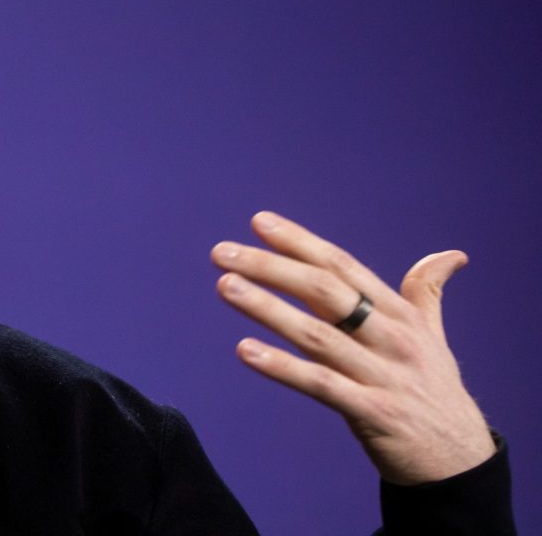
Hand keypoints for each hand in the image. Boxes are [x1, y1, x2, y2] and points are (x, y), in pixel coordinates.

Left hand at [211, 211, 493, 484]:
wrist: (461, 461)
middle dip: (271, 267)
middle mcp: (392, 338)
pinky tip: (245, 350)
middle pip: (325, 291)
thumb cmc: (436, 390)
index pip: (343, 267)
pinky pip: (321, 385)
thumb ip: (427, 292)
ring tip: (225, 286)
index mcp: (400, 315)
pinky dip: (282, 367)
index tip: (259, 222)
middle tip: (221, 252)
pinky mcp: (373, 413)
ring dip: (268, 308)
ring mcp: (383, 375)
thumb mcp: (433, 337)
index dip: (300, 242)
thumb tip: (450, 255)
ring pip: (317, 334)